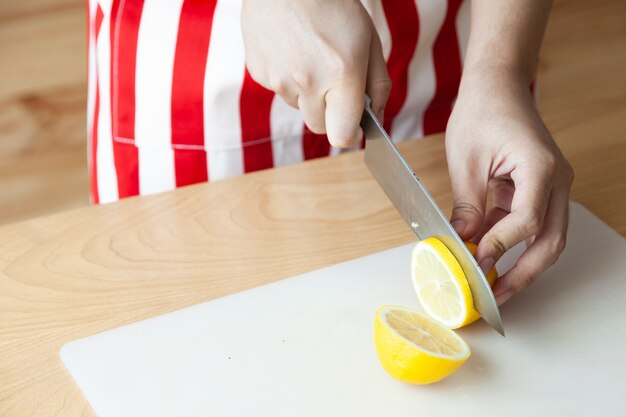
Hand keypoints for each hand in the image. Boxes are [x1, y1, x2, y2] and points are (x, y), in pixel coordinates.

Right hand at [241, 0, 390, 146]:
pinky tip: (292, 51)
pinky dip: (288, 79)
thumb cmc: (334, 8)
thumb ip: (378, 86)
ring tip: (310, 57)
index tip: (355, 128)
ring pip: (299, 107)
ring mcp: (279, 79)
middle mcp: (308, 81)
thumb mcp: (369, 42)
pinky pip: (280, 90)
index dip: (350, 135)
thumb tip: (377, 119)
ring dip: (308, 93)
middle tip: (334, 84)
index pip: (342, 136)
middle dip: (330, 114)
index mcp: (342, 74)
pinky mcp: (260, 73)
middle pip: (319, 126)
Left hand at [445, 69, 573, 305]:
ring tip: (494, 284)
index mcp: (540, 168)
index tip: (476, 264)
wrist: (496, 86)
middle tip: (498, 296)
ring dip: (521, 261)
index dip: (501, 248)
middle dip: (525, 273)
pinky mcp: (540, 186)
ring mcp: (553, 184)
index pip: (527, 222)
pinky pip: (533, 221)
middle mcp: (557, 179)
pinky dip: (512, 240)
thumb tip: (462, 242)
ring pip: (547, 236)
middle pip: (551, 240)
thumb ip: (467, 206)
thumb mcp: (465, 162)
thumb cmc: (481, 112)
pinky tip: (488, 251)